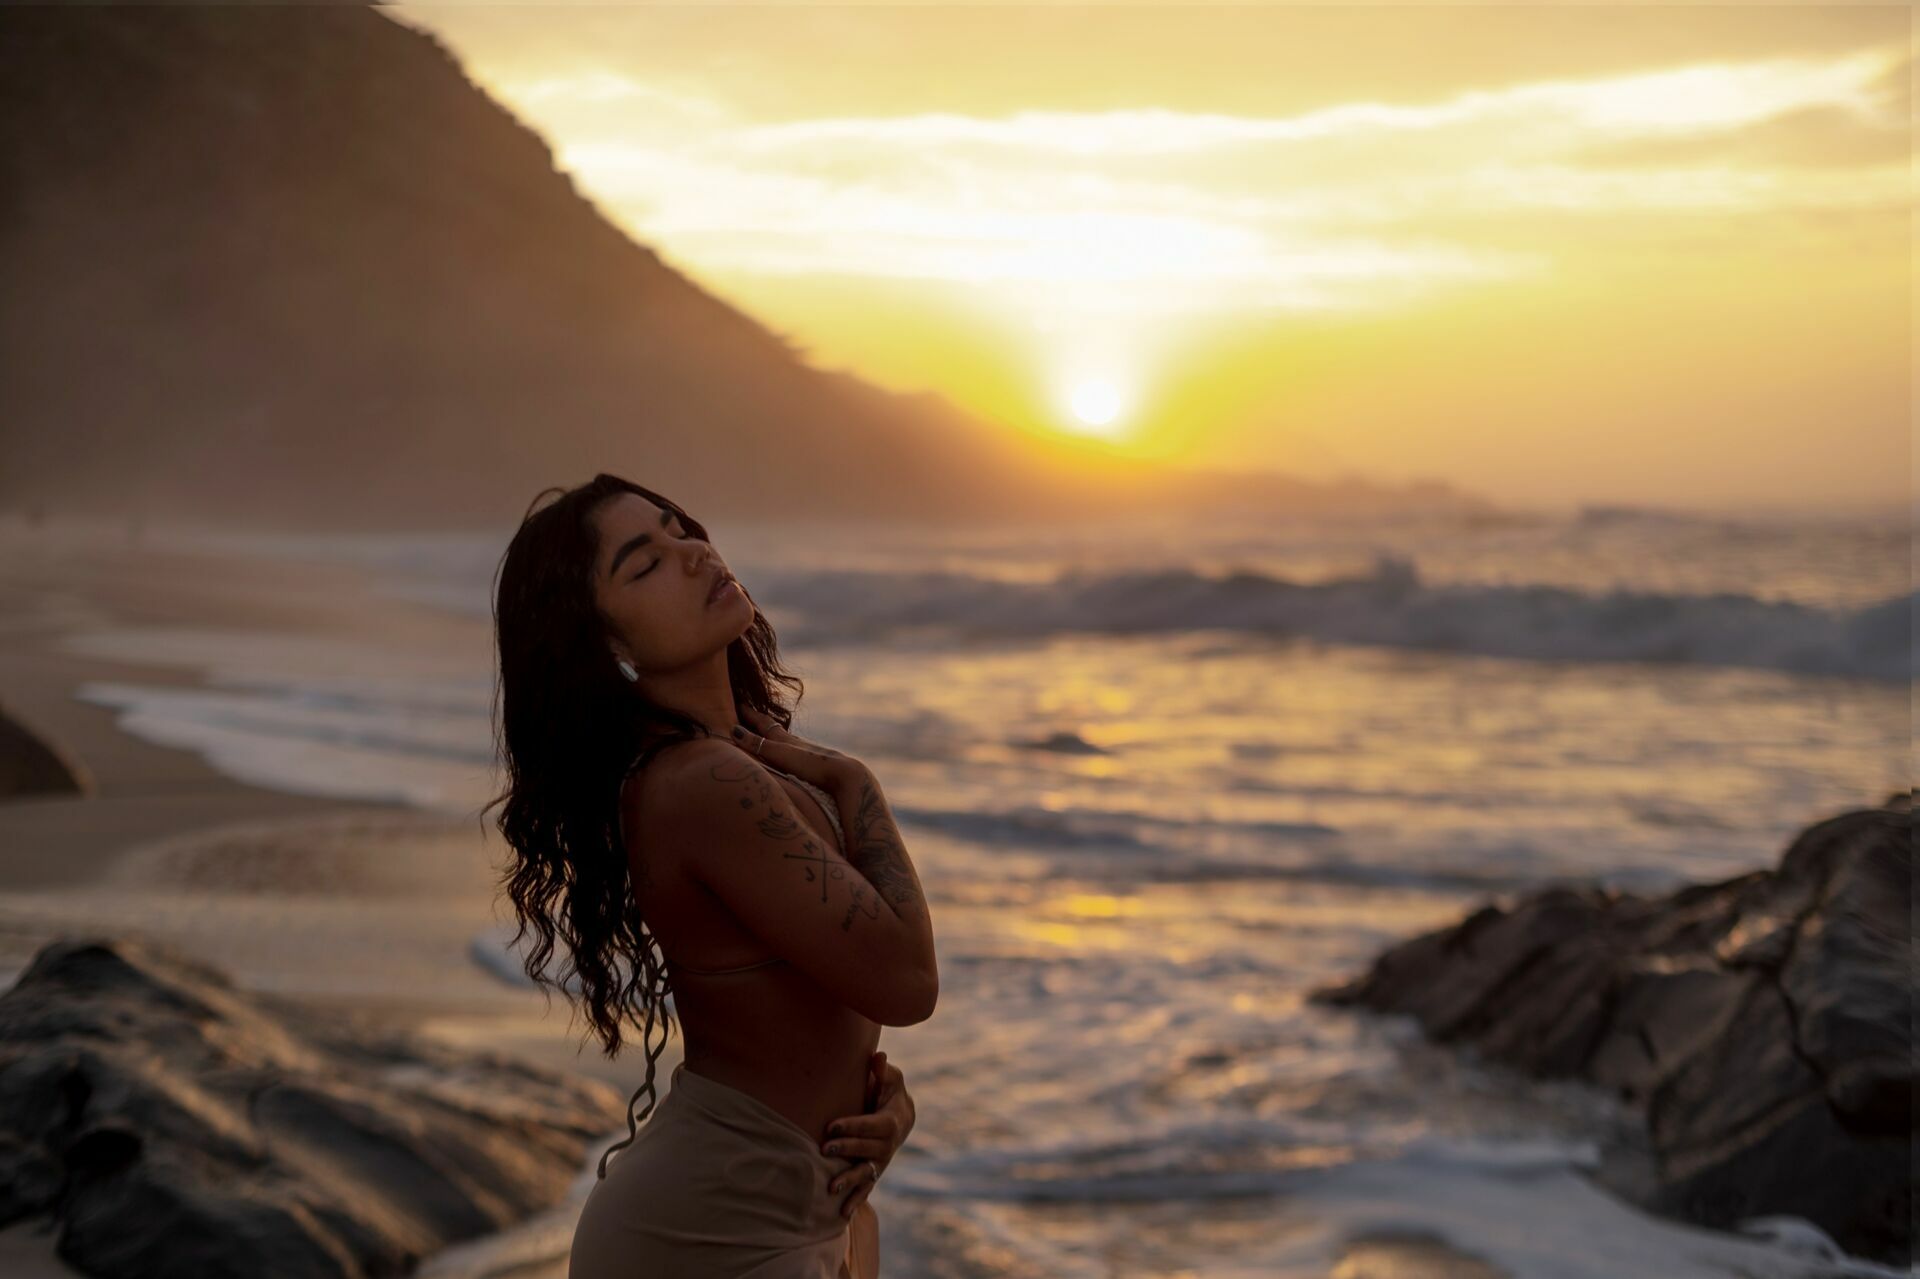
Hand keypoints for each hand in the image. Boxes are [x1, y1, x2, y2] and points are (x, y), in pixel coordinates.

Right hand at [732, 703, 871, 796]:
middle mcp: (794, 742)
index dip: (749, 713)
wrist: (844, 775)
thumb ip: (758, 745)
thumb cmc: (811, 764)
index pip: (762, 722)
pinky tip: (788, 757)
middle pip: (772, 728)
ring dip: (771, 736)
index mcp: (784, 738)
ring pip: (784, 740)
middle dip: (758, 721)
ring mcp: (804, 753)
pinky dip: (783, 750)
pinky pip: (792, 753)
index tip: (737, 703)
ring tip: (764, 735)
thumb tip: (734, 731)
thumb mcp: (781, 753)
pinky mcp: (812, 765)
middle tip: (746, 713)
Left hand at [822, 1050, 913, 1219]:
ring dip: (849, 1180)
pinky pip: (866, 1188)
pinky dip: (855, 1201)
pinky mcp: (875, 1172)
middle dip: (846, 1149)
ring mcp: (882, 1161)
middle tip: (824, 1150)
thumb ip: (882, 1071)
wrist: (903, 1117)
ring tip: (830, 1187)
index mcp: (892, 1120)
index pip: (872, 1125)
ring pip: (866, 1172)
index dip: (853, 1126)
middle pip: (867, 1149)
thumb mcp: (890, 1078)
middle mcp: (888, 1145)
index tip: (831, 1126)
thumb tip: (877, 1056)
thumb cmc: (889, 1092)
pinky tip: (842, 1214)